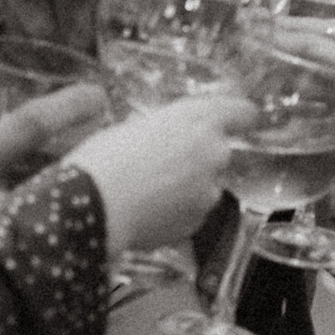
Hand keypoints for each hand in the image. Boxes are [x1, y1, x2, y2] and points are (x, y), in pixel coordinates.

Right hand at [65, 94, 251, 254]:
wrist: (93, 208)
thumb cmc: (104, 159)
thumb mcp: (132, 127)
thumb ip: (163, 130)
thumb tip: (166, 139)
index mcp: (198, 119)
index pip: (240, 112)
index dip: (239, 116)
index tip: (241, 119)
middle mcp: (213, 153)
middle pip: (217, 151)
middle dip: (196, 157)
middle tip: (160, 162)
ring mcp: (209, 191)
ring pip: (204, 185)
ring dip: (185, 187)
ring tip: (145, 192)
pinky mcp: (197, 222)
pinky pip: (190, 212)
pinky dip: (174, 212)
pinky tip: (144, 211)